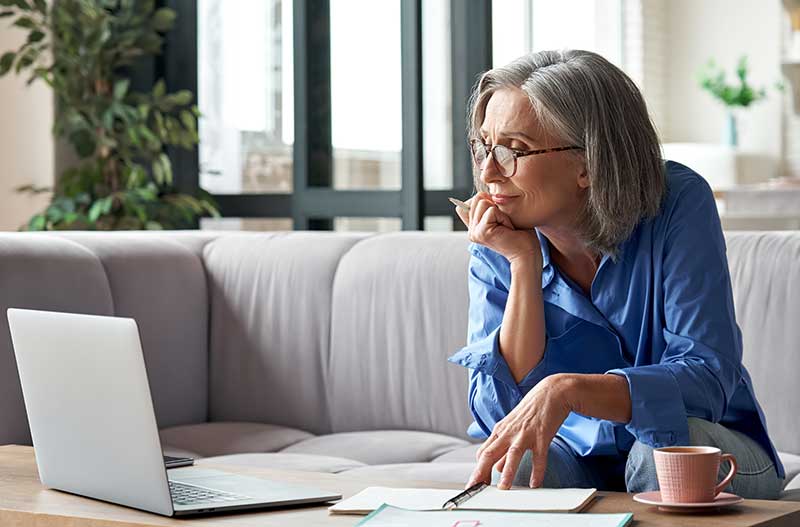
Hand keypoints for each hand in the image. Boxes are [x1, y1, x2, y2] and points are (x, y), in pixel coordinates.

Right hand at [454, 192, 541, 266]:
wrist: (527, 253)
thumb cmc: (520, 234)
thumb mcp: (502, 215)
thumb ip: (488, 206)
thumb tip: (482, 194)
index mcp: (474, 227)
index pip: (471, 202)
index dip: (488, 203)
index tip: (499, 219)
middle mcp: (472, 230)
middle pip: (477, 199)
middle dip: (495, 206)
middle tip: (504, 223)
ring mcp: (474, 232)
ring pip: (483, 202)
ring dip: (500, 212)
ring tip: (506, 227)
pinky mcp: (482, 232)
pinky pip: (491, 210)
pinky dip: (503, 217)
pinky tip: (507, 229)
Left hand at [467, 374, 574, 489]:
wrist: (552, 392)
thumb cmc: (531, 411)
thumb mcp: (513, 428)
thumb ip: (504, 448)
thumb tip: (496, 467)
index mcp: (500, 431)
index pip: (483, 453)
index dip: (477, 469)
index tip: (474, 484)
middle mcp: (509, 432)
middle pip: (490, 453)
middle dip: (481, 472)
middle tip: (475, 488)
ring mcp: (525, 434)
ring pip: (512, 454)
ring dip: (507, 472)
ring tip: (503, 488)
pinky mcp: (542, 435)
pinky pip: (539, 456)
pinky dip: (537, 471)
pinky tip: (535, 484)